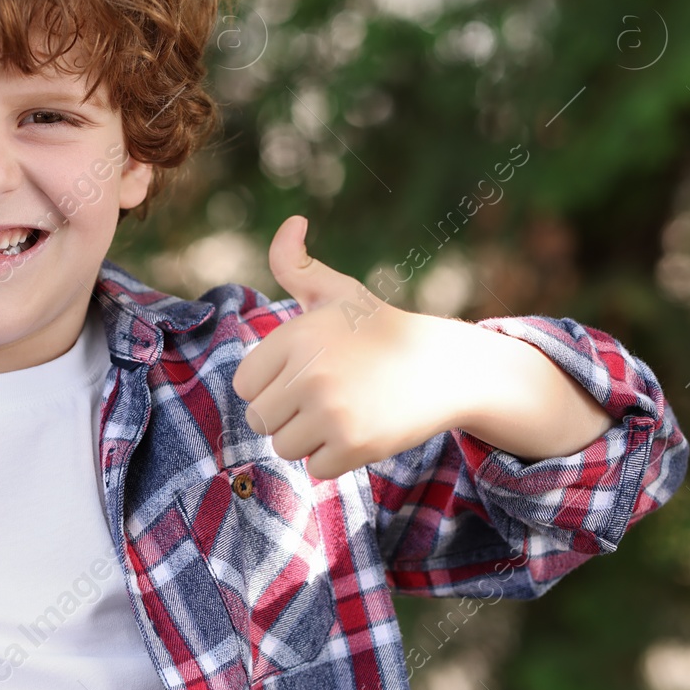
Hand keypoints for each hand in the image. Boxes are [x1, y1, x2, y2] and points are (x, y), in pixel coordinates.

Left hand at [231, 215, 498, 478]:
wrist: (444, 367)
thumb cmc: (378, 329)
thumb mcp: (336, 291)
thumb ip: (296, 263)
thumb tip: (292, 221)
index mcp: (295, 336)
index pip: (245, 384)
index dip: (271, 383)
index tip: (303, 373)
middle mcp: (309, 373)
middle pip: (261, 419)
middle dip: (287, 414)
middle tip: (325, 396)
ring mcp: (332, 411)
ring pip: (284, 447)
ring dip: (308, 438)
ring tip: (342, 412)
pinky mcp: (355, 445)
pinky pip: (316, 468)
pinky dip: (335, 458)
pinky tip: (360, 430)